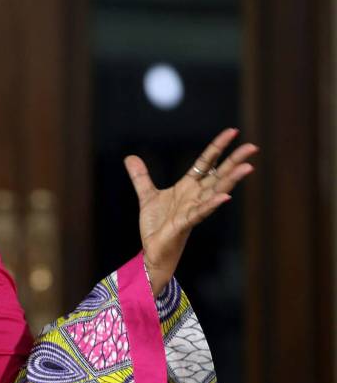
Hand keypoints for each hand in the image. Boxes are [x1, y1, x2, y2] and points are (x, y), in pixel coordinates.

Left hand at [124, 128, 256, 294]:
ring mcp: (193, 209)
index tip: (233, 131)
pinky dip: (211, 204)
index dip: (218, 147)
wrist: (152, 250)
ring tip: (248, 167)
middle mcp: (195, 196)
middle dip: (234, 160)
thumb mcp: (146, 195)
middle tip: (252, 147)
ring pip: (216, 191)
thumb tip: (130, 157)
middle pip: (219, 174)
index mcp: (188, 186)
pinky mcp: (185, 224)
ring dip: (231, 180)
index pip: (206, 162)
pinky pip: (201, 213)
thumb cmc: (156, 225)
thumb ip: (141, 177)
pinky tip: (224, 197)